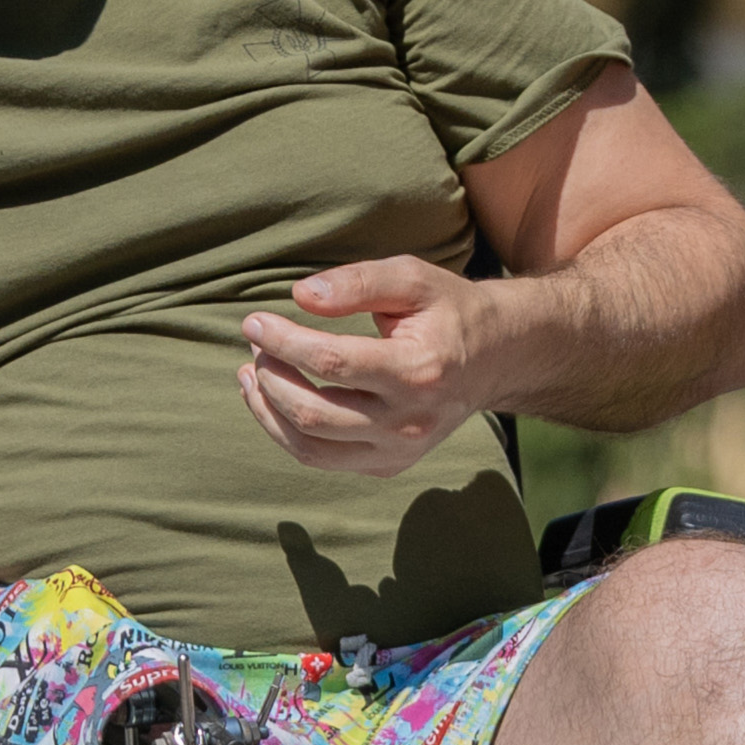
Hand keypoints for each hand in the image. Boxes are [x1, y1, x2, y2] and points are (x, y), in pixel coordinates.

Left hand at [238, 256, 505, 479]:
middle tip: (255, 343)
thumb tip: (300, 295)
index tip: (253, 321)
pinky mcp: (389, 465)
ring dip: (266, 410)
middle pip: (314, 411)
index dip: (283, 341)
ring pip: (310, 446)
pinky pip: (322, 459)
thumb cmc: (448, 311)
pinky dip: (287, 432)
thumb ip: (358, 281)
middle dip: (270, 375)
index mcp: (418, 371)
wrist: (495, 359)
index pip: (332, 363)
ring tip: (250, 373)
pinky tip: (272, 399)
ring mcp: (399, 451)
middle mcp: (409, 421)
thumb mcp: (412, 279)